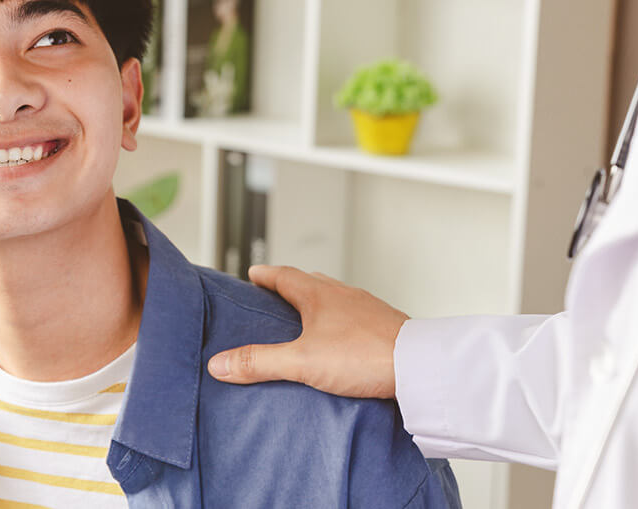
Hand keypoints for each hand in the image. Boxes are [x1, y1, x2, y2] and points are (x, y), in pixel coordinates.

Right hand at [207, 265, 408, 398]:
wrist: (417, 365)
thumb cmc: (363, 356)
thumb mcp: (301, 361)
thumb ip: (260, 362)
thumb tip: (220, 363)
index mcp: (319, 295)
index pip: (285, 275)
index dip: (266, 274)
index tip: (253, 272)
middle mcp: (344, 294)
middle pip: (311, 282)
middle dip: (291, 287)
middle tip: (275, 294)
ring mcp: (367, 308)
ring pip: (336, 298)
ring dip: (318, 304)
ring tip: (307, 319)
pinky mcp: (385, 325)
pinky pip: (356, 316)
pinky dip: (342, 321)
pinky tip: (342, 340)